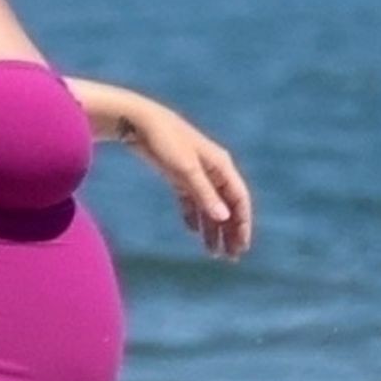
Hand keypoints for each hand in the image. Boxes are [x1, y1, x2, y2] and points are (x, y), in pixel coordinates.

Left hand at [128, 101, 252, 259]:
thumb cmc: (165, 142)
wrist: (138, 122)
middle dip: (230, 232)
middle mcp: (212, 169)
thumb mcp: (185, 170)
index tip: (241, 247)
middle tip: (231, 257)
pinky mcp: (178, 174)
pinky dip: (193, 215)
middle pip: (227, 206)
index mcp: (221, 166)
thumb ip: (204, 194)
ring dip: (213, 229)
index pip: (239, 200)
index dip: (243, 224)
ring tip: (212, 253)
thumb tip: (224, 218)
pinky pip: (191, 199)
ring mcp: (196, 172)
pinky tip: (192, 231)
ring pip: (210, 205)